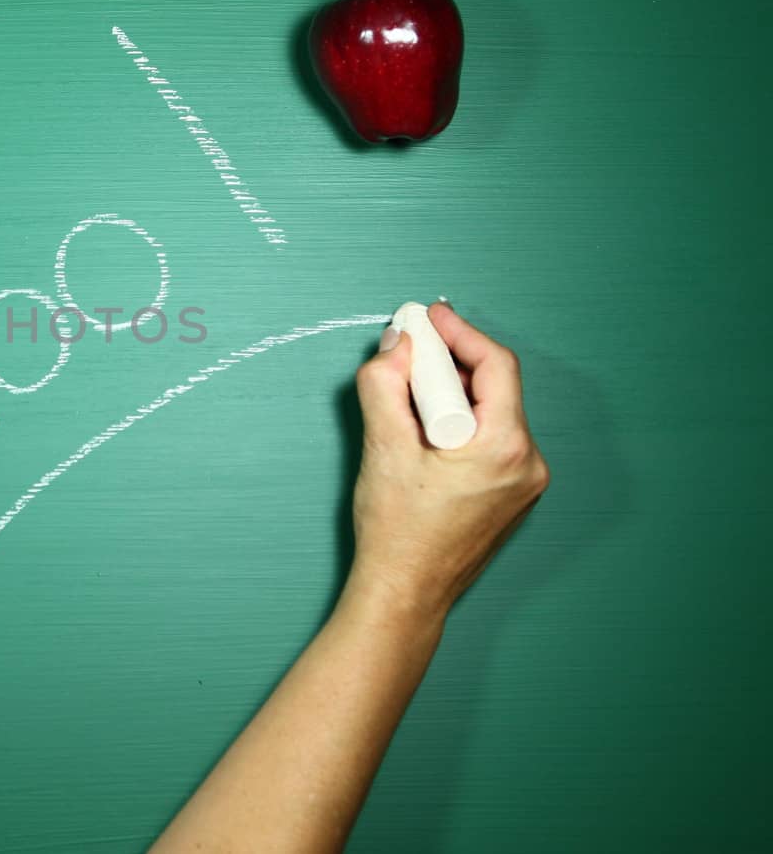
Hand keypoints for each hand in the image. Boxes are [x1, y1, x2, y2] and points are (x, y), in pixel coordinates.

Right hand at [346, 302, 549, 620]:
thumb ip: (385, 385)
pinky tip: (425, 431)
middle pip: (494, 387)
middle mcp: (527, 463)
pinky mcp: (511, 494)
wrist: (405, 592)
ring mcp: (524, 482)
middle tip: (409, 351)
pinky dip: (460, 423)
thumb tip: (397, 344)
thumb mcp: (383, 448)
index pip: (495, 365)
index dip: (460, 333)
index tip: (429, 318)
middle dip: (449, 364)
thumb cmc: (397, 531)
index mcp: (504, 448)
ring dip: (452, 394)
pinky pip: (491, 439)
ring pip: (491, 413)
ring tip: (408, 397)